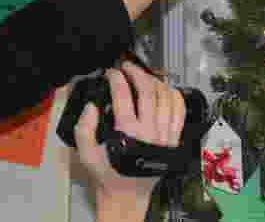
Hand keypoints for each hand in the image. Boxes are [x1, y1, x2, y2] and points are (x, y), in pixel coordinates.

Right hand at [75, 62, 186, 217]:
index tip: (111, 72)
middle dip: (138, 73)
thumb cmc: (107, 173)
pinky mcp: (174, 140)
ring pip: (166, 98)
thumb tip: (91, 105)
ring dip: (155, 81)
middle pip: (148, 92)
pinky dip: (174, 96)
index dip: (117, 79)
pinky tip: (165, 88)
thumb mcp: (86, 155)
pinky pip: (180, 112)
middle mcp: (149, 132)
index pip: (123, 97)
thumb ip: (84, 130)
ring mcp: (165, 135)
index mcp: (127, 134)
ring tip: (144, 76)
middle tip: (128, 67)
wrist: (127, 195)